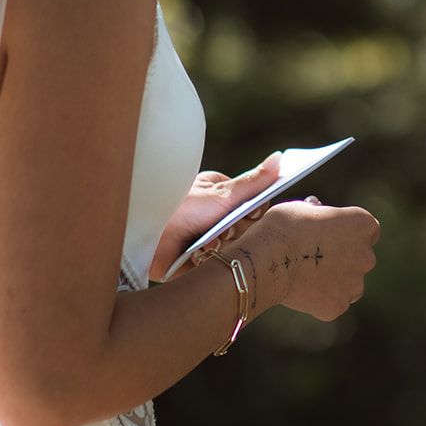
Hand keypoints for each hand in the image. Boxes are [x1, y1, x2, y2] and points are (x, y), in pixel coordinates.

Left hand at [149, 153, 281, 280]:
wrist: (144, 236)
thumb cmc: (180, 207)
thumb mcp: (222, 194)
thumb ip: (254, 181)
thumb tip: (280, 158)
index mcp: (219, 195)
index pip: (253, 206)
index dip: (253, 214)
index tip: (248, 214)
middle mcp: (213, 216)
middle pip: (244, 230)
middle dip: (235, 233)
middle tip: (221, 229)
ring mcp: (204, 239)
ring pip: (232, 249)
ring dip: (222, 247)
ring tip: (204, 242)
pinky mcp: (194, 263)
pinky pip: (216, 267)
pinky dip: (210, 262)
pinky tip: (198, 255)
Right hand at [252, 199, 380, 320]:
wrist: (267, 260)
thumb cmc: (283, 228)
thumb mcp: (305, 208)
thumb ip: (321, 214)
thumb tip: (318, 215)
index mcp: (363, 224)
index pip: (368, 230)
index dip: (350, 233)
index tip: (335, 236)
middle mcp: (366, 255)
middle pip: (361, 258)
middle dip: (344, 258)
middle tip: (318, 258)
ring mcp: (355, 284)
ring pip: (349, 283)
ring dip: (335, 280)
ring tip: (307, 275)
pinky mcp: (339, 306)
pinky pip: (333, 302)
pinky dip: (321, 299)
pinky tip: (301, 291)